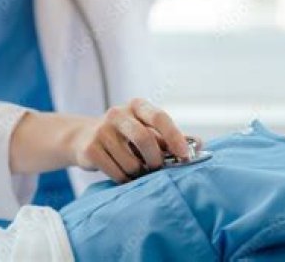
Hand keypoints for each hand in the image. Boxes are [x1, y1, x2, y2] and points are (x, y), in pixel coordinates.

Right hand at [72, 98, 191, 182]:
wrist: (84, 138)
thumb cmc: (126, 136)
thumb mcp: (148, 130)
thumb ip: (171, 138)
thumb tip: (200, 144)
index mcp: (137, 105)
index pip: (160, 117)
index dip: (174, 137)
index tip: (185, 156)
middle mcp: (118, 113)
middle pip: (144, 139)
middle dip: (155, 160)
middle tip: (157, 168)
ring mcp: (102, 130)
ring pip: (131, 161)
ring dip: (138, 173)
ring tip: (136, 170)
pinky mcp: (90, 148)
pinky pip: (116, 172)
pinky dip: (124, 178)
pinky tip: (122, 173)